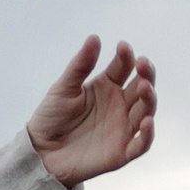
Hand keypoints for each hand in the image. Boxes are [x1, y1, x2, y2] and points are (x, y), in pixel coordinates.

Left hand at [28, 37, 156, 185]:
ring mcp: (123, 128)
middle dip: (146, 75)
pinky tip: (147, 121)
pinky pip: (141, 144)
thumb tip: (95, 37)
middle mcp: (120, 105)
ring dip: (149, 99)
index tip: (122, 47)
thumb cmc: (52, 117)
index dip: (126, 57)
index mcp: (107, 86)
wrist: (40, 152)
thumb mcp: (63, 88)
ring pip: (145, 111)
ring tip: (143, 87)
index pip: (124, 67)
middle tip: (143, 64)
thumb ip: (80, 66)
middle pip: (141, 87)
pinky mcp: (121, 152)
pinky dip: (147, 134)